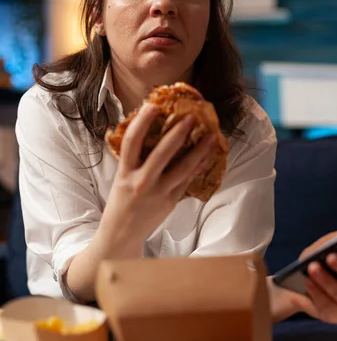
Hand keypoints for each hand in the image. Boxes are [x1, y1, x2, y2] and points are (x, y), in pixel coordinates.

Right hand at [99, 102, 215, 256]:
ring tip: (211, 135)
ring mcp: (158, 193)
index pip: (131, 141)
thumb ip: (134, 159)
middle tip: (191, 117)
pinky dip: (200, 167)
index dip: (142, 121)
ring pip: (183, 168)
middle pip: (162, 152)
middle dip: (178, 132)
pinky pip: (188, 180)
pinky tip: (209, 156)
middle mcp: (142, 182)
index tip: (152, 105)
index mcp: (125, 173)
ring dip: (199, 150)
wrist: (121, 235)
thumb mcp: (121, 178)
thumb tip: (151, 132)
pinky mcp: (171, 202)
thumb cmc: (120, 202)